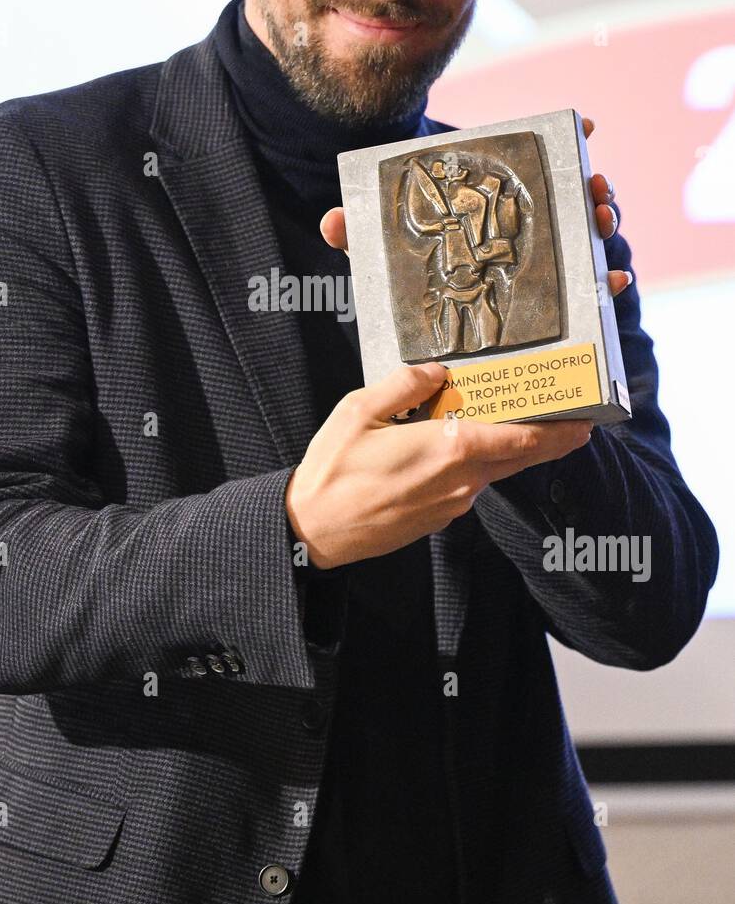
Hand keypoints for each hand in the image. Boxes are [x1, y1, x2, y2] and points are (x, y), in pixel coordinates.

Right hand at [285, 363, 592, 568]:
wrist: (313, 531)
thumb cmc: (333, 471)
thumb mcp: (359, 410)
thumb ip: (405, 385)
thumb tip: (437, 372)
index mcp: (449, 449)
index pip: (523, 439)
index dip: (561, 431)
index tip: (589, 420)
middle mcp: (462, 481)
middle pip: (520, 456)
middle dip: (547, 437)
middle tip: (566, 414)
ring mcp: (453, 504)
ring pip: (492, 469)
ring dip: (501, 446)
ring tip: (496, 416)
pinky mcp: (439, 517)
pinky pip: (467, 483)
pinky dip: (472, 462)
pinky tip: (450, 444)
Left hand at [320, 115, 632, 295]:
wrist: (421, 332)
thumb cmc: (401, 278)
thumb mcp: (379, 252)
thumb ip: (357, 233)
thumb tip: (332, 221)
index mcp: (487, 201)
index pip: (531, 160)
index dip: (563, 137)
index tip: (585, 125)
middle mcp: (522, 224)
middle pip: (569, 194)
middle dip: (589, 186)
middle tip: (593, 187)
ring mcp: (541, 260)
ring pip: (584, 235)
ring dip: (601, 225)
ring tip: (599, 223)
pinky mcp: (552, 302)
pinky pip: (587, 290)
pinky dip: (604, 285)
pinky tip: (611, 283)